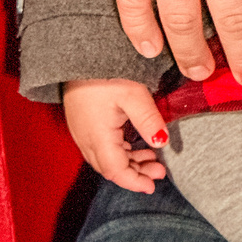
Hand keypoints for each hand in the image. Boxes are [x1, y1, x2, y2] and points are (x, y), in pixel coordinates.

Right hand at [63, 78, 168, 192]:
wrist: (78, 56)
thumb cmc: (105, 72)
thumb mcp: (134, 95)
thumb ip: (149, 121)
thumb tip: (162, 143)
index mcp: (97, 137)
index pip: (115, 171)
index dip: (134, 182)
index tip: (152, 186)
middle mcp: (86, 139)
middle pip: (110, 168)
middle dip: (135, 174)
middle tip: (159, 171)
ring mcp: (82, 132)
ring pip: (106, 159)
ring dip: (129, 162)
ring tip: (152, 159)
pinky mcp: (83, 124)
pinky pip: (101, 148)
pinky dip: (120, 152)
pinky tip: (135, 145)